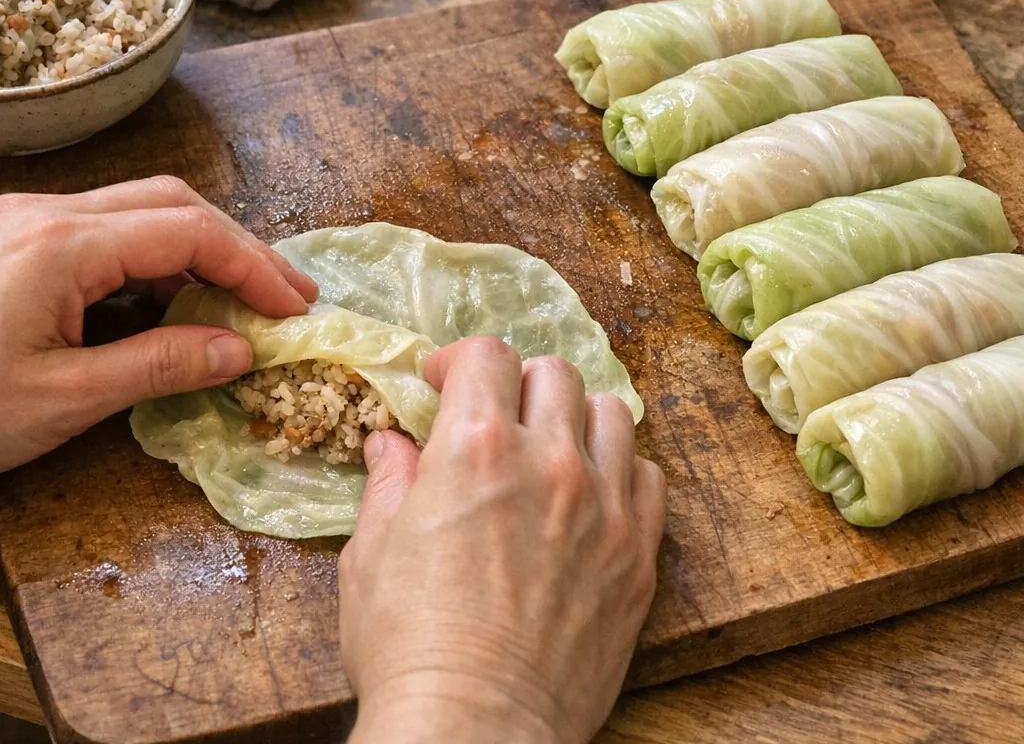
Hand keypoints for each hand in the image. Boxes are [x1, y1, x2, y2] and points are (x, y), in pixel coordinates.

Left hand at [0, 176, 317, 470]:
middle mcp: (50, 214)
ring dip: (202, 249)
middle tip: (287, 295)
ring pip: (141, 210)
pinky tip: (176, 299)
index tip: (295, 310)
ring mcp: (29, 221)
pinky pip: (108, 232)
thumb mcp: (59, 399)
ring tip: (245, 297)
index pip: (190, 233)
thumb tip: (240, 350)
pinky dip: (159, 261)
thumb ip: (157, 366)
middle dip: (240, 246)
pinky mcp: (16, 241)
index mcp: (63, 246)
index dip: (255, 266)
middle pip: (172, 203)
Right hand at [339, 337, 665, 743]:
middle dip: (518, 384)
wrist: (476, 730)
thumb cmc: (409, 647)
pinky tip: (593, 495)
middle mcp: (550, 460)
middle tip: (498, 417)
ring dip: (576, 417)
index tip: (445, 383)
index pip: (488, 354)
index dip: (461, 359)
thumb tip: (389, 443)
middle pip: (554, 372)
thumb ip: (389, 484)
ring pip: (611, 412)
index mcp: (477, 447)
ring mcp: (604, 504)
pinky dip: (622, 471)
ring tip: (553, 448)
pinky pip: (649, 476)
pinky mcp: (637, 552)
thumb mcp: (372, 556)